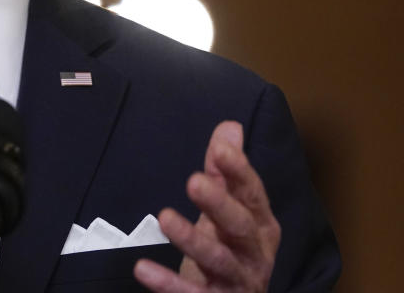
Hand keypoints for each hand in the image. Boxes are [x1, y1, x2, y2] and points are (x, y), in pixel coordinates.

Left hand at [133, 121, 280, 292]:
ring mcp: (237, 280)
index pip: (252, 193)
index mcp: (260, 225)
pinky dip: (168, 284)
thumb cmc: (230, 249)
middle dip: (219, 203)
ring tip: (165, 218)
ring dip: (192, 240)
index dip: (240, 172)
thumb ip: (224, 171)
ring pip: (217, 260)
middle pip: (240, 226)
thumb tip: (229, 127)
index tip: (221, 150)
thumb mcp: (229, 209)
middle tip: (193, 181)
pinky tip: (142, 269)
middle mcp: (254, 253)